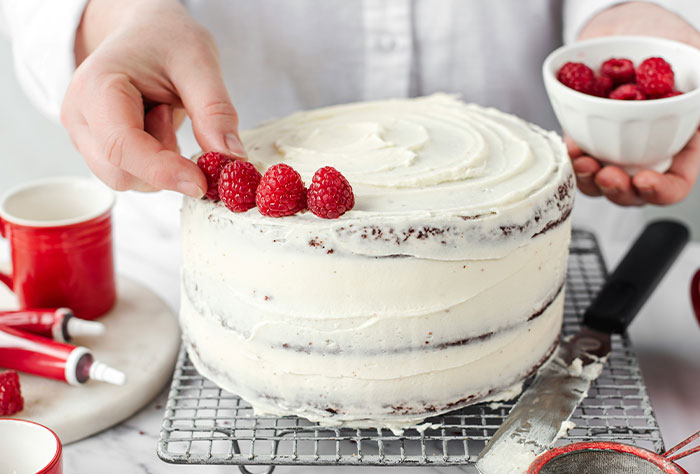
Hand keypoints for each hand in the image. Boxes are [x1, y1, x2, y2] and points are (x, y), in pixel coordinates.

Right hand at [61, 0, 244, 196]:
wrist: (144, 31)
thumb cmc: (165, 38)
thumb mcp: (199, 62)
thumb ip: (215, 111)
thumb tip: (233, 159)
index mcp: (96, 88)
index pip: (122, 146)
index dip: (162, 170)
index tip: (201, 182)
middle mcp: (80, 118)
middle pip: (121, 174)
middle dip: (164, 164)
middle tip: (174, 114)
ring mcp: (85, 136)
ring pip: (128, 180)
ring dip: (161, 162)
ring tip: (163, 112)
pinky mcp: (98, 149)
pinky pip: (133, 175)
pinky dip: (158, 163)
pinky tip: (158, 125)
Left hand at [570, 2, 699, 205]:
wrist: (626, 26)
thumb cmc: (667, 40)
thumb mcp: (695, 55)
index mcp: (682, 143)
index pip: (676, 182)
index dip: (662, 190)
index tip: (644, 181)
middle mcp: (646, 152)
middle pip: (633, 192)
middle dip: (618, 191)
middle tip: (606, 175)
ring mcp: (613, 147)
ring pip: (600, 182)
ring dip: (589, 181)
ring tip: (583, 162)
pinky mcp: (586, 136)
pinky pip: (577, 158)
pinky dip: (572, 158)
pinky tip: (571, 146)